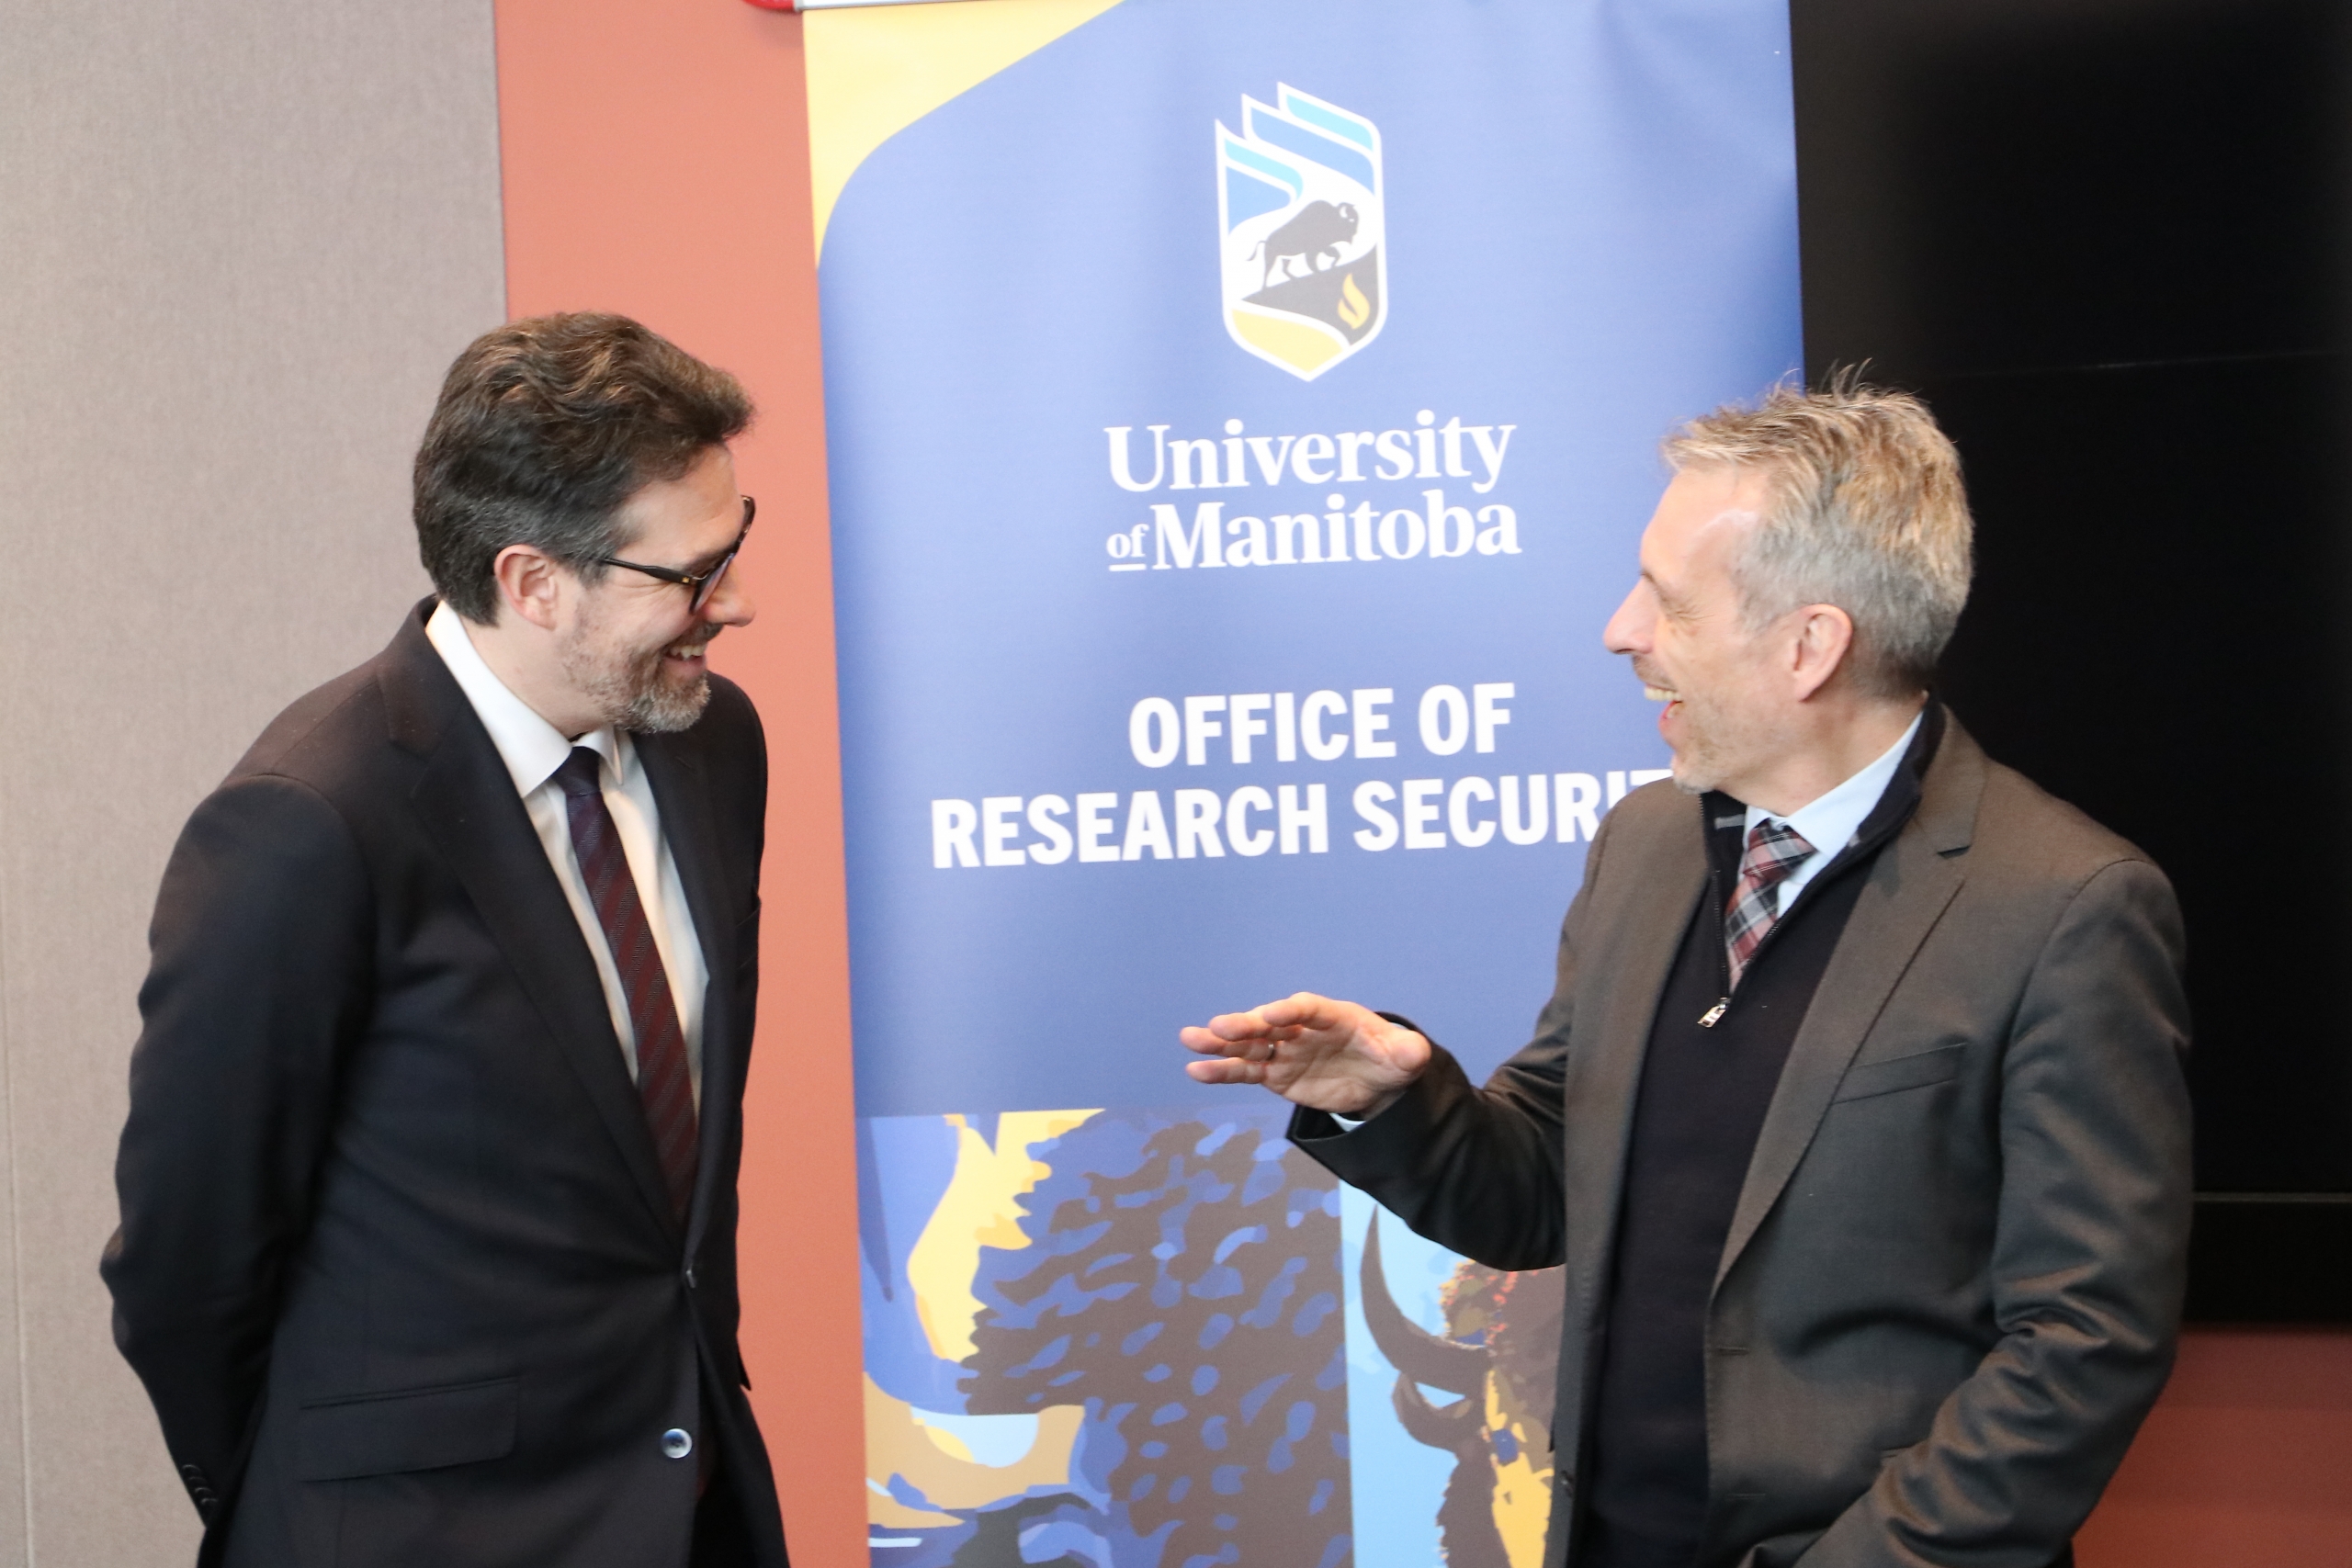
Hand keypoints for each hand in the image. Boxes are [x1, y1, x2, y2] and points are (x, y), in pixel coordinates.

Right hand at [1180, 992, 1430, 1116]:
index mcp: (1332, 1015)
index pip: (1307, 1008)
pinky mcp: (1276, 1073)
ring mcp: (1285, 1050)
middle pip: (1270, 1023)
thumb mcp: (1407, 1055)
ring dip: (1221, 1045)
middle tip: (1217, 1027)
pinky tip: (1196, 1071)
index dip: (1288, 1011)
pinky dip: (1222, 1071)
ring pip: (1249, 1046)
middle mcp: (1302, 1028)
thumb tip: (1413, 1053)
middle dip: (1245, 1025)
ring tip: (1190, 1042)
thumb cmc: (1391, 1056)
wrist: (1377, 1078)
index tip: (1268, 1016)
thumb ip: (1408, 1051)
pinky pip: (1246, 1071)